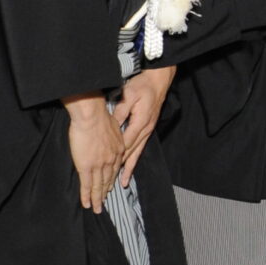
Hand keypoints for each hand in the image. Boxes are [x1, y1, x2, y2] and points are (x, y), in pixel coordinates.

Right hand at [65, 95, 123, 212]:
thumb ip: (112, 134)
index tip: (110, 187)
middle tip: (103, 202)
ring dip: (97, 199)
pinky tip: (86, 204)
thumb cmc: (100, 116)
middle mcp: (111, 161)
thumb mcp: (114, 125)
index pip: (115, 169)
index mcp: (118, 151)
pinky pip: (87, 185)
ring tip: (96, 208)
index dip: (111, 179)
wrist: (92, 116)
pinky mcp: (86, 167)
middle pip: (108, 180)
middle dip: (105, 192)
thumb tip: (110, 134)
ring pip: (98, 186)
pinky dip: (87, 196)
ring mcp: (99, 165)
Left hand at [113, 67, 172, 184]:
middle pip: (132, 153)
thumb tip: (111, 126)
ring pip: (136, 153)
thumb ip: (120, 112)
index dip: (116, 157)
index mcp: (140, 122)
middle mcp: (145, 130)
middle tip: (115, 184)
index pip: (125, 143)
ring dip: (129, 167)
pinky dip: (134, 158)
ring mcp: (147, 130)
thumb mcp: (129, 95)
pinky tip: (130, 165)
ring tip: (124, 182)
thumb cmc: (143, 85)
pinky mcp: (147, 128)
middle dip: (122, 169)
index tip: (107, 169)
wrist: (158, 80)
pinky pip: (140, 147)